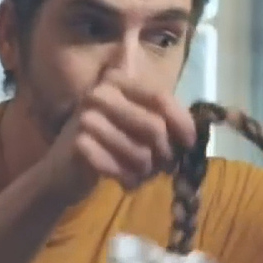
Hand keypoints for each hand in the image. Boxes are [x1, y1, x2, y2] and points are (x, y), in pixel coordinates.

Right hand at [41, 71, 197, 203]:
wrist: (63, 171)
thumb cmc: (108, 144)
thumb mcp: (136, 121)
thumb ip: (162, 113)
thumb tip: (199, 123)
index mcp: (116, 80)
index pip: (161, 97)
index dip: (182, 123)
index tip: (189, 144)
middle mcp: (99, 93)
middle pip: (154, 127)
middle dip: (165, 154)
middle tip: (162, 167)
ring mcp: (86, 118)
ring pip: (141, 153)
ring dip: (147, 171)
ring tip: (141, 174)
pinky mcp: (79, 146)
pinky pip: (121, 169)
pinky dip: (129, 181)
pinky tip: (127, 182)